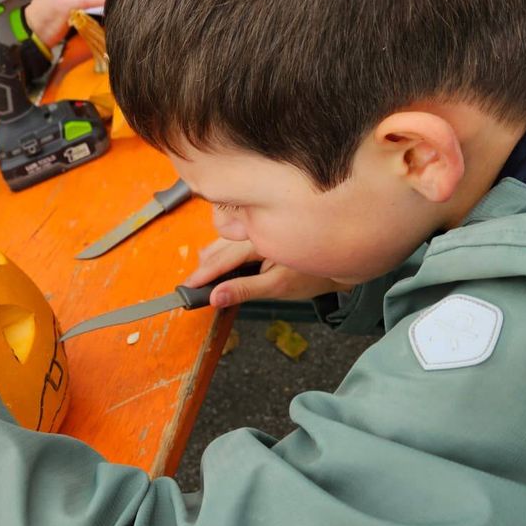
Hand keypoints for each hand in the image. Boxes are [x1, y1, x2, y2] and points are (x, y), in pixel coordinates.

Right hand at [184, 238, 348, 306]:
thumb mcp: (277, 288)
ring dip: (211, 257)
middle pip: (219, 246)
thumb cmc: (309, 275)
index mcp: (260, 241)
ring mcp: (258, 228)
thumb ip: (245, 290)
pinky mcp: (260, 231)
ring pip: (224, 240)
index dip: (204, 274)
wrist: (337, 263)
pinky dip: (222, 250)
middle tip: (190, 285)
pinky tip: (218, 260)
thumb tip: (217, 297)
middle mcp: (257, 229)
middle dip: (204, 266)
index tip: (189, 286)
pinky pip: (234, 238)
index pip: (224, 258)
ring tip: (201, 273)